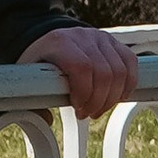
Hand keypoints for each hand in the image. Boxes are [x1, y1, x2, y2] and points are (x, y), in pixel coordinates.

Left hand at [24, 22, 139, 120]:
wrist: (48, 39)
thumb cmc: (39, 61)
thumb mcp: (27, 77)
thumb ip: (32, 101)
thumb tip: (47, 120)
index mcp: (60, 43)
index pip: (82, 67)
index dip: (84, 93)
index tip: (77, 108)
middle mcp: (83, 37)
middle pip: (104, 73)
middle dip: (98, 101)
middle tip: (87, 114)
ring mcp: (101, 37)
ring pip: (120, 71)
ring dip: (112, 98)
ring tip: (99, 108)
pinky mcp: (114, 42)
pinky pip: (130, 63)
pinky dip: (128, 84)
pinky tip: (116, 96)